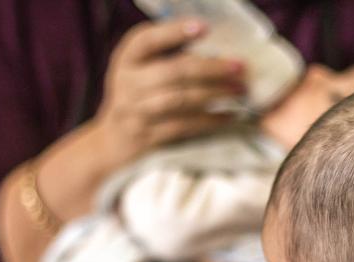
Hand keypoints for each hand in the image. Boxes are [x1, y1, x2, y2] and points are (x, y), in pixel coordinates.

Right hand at [93, 18, 246, 165]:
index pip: (147, 40)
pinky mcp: (148, 137)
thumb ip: (165, 54)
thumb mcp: (140, 69)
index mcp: (127, 59)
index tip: (205, 28)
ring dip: (214, 94)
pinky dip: (209, 120)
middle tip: (239, 67)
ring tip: (239, 90)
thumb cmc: (137, 96)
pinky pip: (183, 126)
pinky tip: (228, 116)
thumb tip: (214, 44)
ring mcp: (136, 112)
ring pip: (179, 100)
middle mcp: (128, 83)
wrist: (114, 141)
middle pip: (172, 72)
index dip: (174, 32)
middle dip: (210, 68)